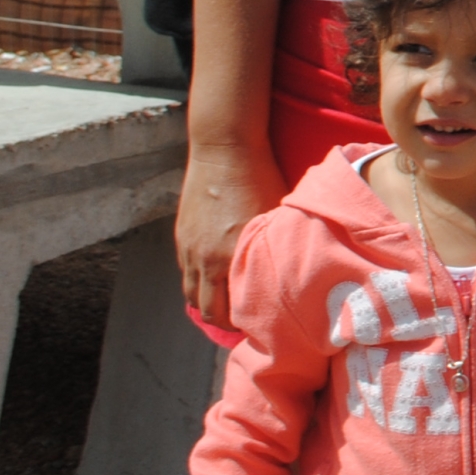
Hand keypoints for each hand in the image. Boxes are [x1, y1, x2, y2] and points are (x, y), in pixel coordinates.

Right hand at [177, 140, 286, 329]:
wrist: (224, 149)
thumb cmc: (260, 178)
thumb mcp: (277, 216)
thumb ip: (276, 247)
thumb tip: (294, 270)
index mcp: (229, 257)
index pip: (230, 309)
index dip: (245, 323)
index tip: (263, 324)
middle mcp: (204, 259)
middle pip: (206, 309)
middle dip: (224, 321)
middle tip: (244, 324)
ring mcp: (188, 248)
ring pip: (191, 292)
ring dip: (207, 303)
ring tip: (228, 306)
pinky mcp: (181, 236)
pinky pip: (186, 272)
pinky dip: (198, 283)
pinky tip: (215, 281)